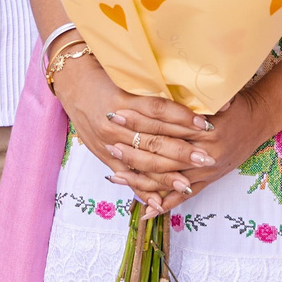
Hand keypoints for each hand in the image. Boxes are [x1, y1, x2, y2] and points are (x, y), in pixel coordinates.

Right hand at [55, 56, 212, 204]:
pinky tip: (159, 203)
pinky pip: (127, 176)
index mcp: (124, 100)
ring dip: (166, 175)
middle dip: (182, 151)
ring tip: (187, 184)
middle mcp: (116, 123)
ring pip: (141, 161)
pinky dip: (142, 191)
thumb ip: (156, 89)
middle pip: (153, 139)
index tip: (206, 124)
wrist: (74, 84)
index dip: (183, 117)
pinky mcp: (105, 156)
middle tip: (206, 158)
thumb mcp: (129, 78)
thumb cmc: (107, 79)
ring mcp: (109, 142)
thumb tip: (193, 93)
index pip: (159, 111)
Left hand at [110, 93, 274, 213]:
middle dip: (134, 151)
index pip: (165, 126)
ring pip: (168, 180)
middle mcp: (205, 154)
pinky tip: (145, 210)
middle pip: (162, 155)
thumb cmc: (235, 103)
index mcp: (204, 130)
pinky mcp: (208, 182)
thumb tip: (165, 79)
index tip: (118, 112)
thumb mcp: (216, 95)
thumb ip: (192, 95)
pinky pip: (182, 197)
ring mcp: (206, 172)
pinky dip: (164, 204)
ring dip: (141, 180)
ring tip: (115, 176)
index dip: (140, 120)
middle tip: (109, 144)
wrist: (260, 120)